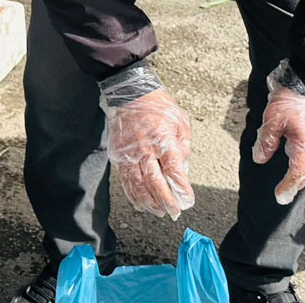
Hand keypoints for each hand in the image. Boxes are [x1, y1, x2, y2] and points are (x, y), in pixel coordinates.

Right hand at [105, 88, 194, 219]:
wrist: (128, 92)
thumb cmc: (157, 105)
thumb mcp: (180, 120)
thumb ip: (183, 145)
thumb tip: (181, 167)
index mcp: (162, 139)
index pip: (173, 171)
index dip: (181, 189)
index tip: (187, 200)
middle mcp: (144, 149)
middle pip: (154, 182)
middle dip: (166, 201)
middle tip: (174, 212)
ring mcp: (129, 153)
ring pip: (138, 185)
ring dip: (149, 202)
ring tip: (159, 211)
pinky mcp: (118, 155)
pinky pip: (125, 180)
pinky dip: (133, 195)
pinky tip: (141, 204)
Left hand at [253, 67, 304, 205]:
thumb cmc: (289, 98)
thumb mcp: (272, 120)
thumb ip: (266, 142)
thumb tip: (259, 159)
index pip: (298, 172)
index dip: (288, 186)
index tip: (279, 197)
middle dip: (295, 184)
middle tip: (283, 195)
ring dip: (299, 173)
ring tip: (288, 183)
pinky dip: (302, 161)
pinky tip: (293, 160)